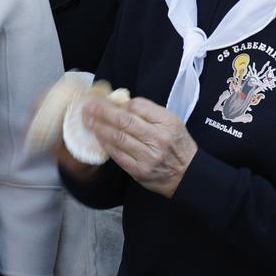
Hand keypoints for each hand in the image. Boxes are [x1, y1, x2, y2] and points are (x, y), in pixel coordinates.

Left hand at [82, 97, 196, 196]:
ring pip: (118, 137)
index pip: (138, 106)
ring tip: (88, 121)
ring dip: (99, 128)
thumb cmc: (177, 145)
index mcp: (167, 122)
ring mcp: (148, 156)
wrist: (187, 174)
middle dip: (102, 112)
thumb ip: (149, 113)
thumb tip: (121, 104)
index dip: (119, 103)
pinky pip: (117, 154)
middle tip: (88, 107)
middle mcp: (158, 138)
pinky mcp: (139, 170)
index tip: (105, 101)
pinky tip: (98, 137)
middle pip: (125, 121)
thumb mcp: (171, 122)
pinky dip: (105, 144)